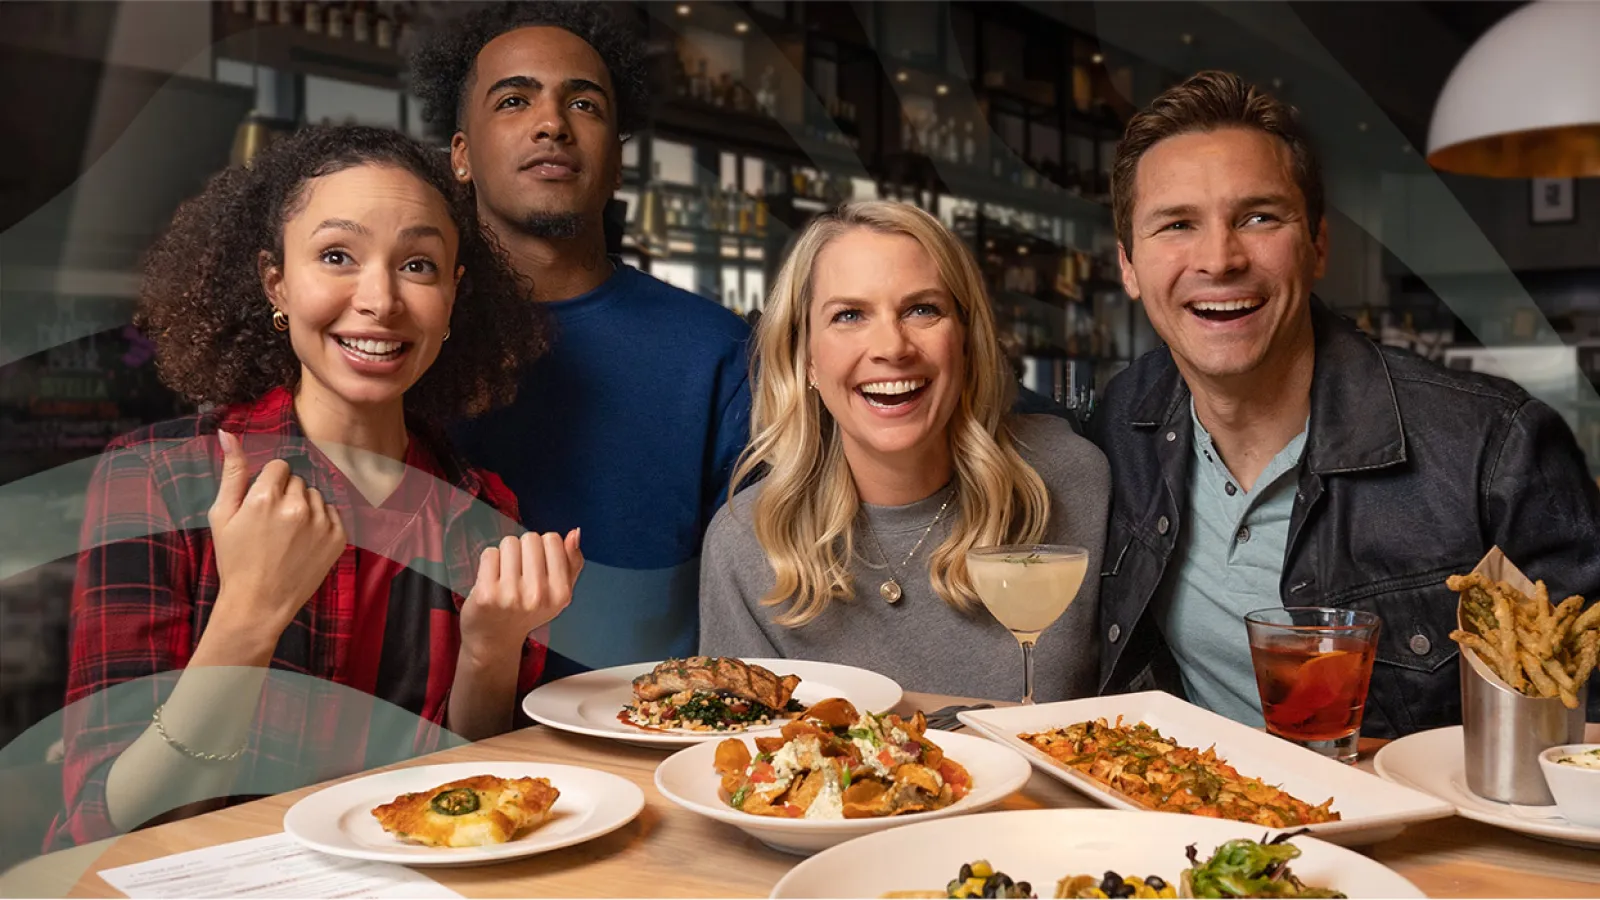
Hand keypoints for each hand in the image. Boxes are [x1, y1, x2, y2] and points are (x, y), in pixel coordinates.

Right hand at [207, 431, 345, 636]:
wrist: (258, 603)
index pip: (279, 466)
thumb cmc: (235, 558)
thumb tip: (227, 433)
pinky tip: (303, 542)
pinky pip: (332, 513)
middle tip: (272, 525)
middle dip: (286, 495)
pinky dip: (321, 523)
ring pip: (316, 496)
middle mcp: (297, 506)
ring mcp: (321, 522)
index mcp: (266, 497)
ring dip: (305, 508)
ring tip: (287, 535)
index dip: (268, 484)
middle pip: (298, 480)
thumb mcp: (223, 514)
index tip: (262, 505)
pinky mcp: (339, 537)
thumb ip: (232, 471)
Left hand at [460, 529, 582, 657]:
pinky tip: (491, 580)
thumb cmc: (526, 610)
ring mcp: (511, 595)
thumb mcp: (558, 591)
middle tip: (519, 573)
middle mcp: (538, 595)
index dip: (543, 548)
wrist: (495, 639)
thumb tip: (575, 533)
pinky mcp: (487, 594)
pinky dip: (489, 562)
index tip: (538, 567)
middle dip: (524, 550)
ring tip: (505, 577)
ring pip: (509, 543)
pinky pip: (489, 554)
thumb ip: (572, 562)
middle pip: (531, 538)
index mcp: (561, 593)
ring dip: (505, 555)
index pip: (553, 539)